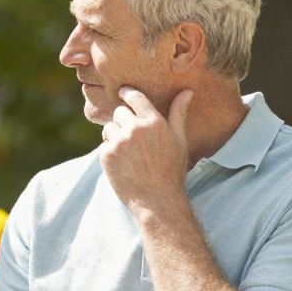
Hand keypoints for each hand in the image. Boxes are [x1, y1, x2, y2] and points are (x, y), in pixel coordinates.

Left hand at [100, 86, 191, 214]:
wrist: (157, 200)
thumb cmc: (171, 169)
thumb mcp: (179, 139)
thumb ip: (179, 112)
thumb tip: (187, 90)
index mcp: (154, 122)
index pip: (134, 97)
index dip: (127, 93)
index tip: (123, 91)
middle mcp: (135, 129)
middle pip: (119, 112)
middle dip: (124, 120)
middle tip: (134, 137)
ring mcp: (119, 142)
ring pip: (109, 127)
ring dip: (115, 135)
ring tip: (130, 153)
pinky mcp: (106, 155)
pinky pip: (104, 144)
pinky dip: (110, 151)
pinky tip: (124, 163)